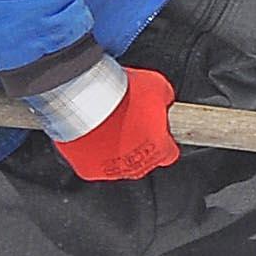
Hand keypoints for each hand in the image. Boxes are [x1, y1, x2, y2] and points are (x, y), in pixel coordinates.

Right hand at [51, 64, 180, 181]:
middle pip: (142, 160)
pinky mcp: (87, 170)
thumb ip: (165, 99)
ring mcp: (111, 170)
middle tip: (127, 123)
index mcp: (159, 149)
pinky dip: (92, 151)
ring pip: (117, 163)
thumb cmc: (122, 94)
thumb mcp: (157, 85)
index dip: (163, 140)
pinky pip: (92, 162)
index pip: (169, 154)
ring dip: (114, 148)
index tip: (156, 130)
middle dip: (137, 143)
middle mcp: (137, 166)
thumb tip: (165, 101)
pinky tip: (91, 134)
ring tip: (107, 126)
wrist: (86, 98)